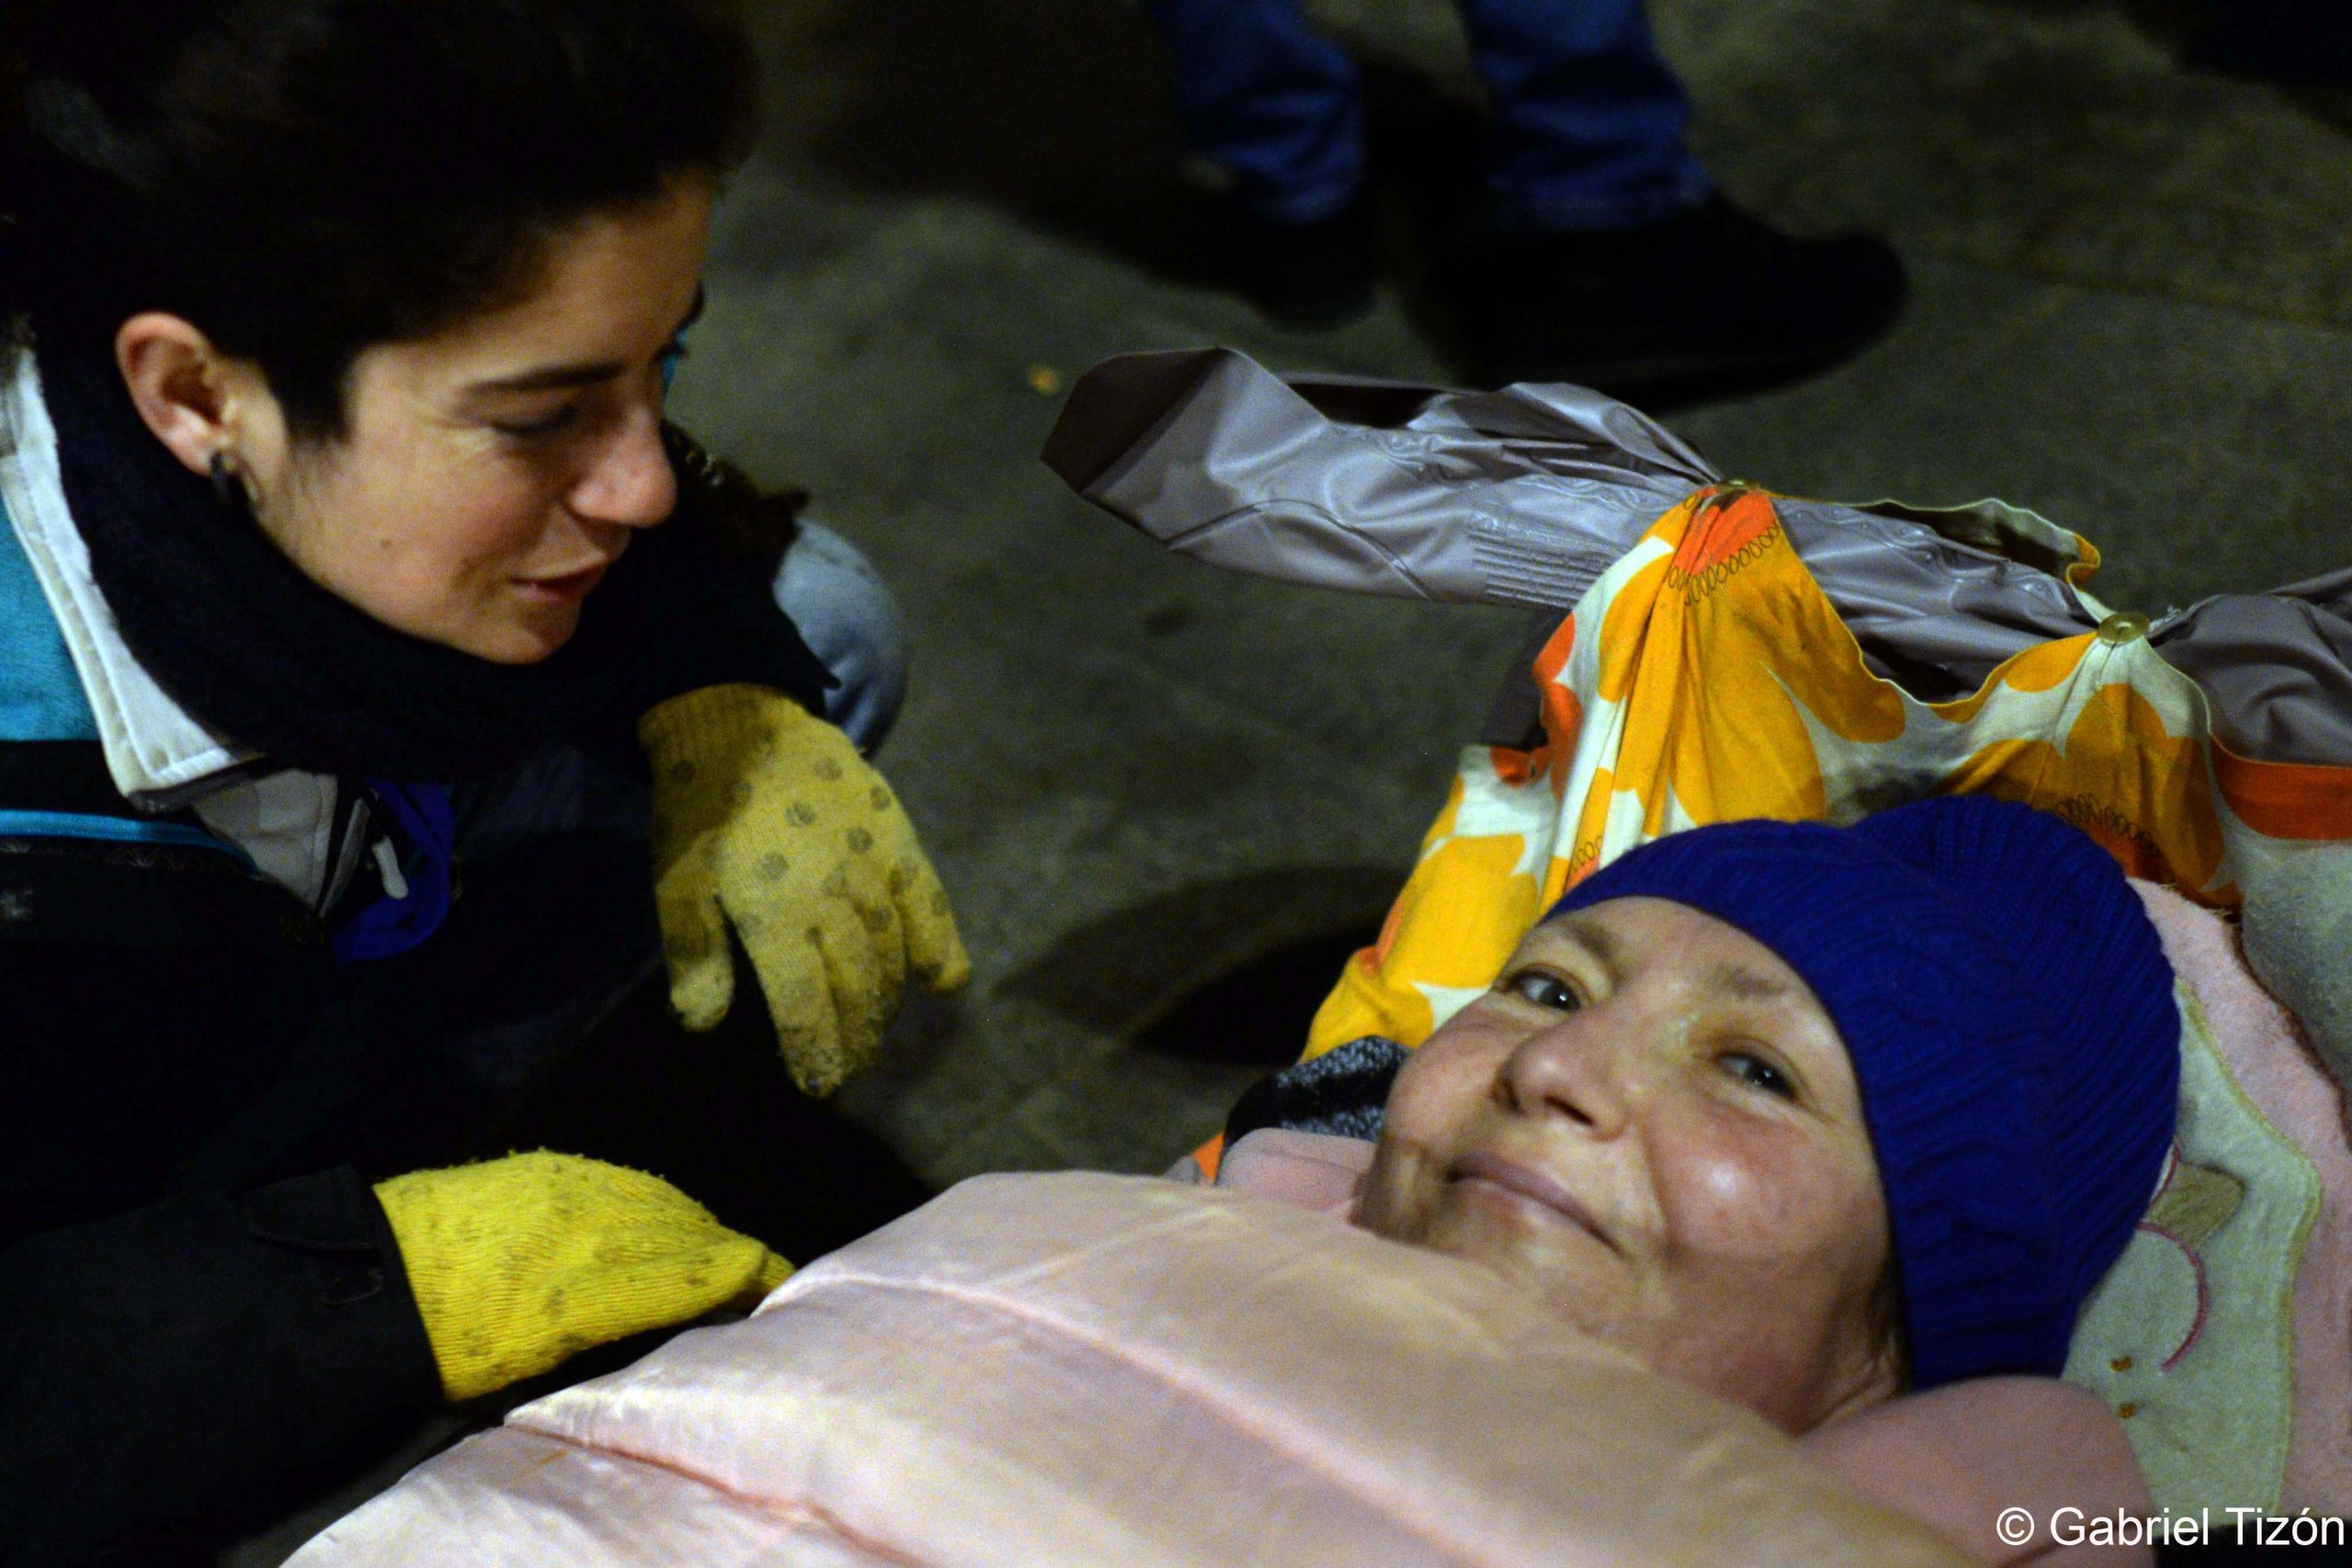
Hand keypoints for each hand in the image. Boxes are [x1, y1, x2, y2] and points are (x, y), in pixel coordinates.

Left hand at [374, 1151, 790, 1402]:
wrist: (374, 1278)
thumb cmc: (452, 1346)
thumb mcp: (542, 1359)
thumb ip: (620, 1326)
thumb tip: (675, 1314)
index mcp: (603, 1283)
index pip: (711, 1267)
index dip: (756, 1277)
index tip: (780, 1288)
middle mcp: (602, 1222)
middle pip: (696, 1229)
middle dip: (734, 1254)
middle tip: (758, 1278)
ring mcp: (576, 1183)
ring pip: (664, 1198)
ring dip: (698, 1226)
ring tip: (716, 1252)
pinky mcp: (551, 1164)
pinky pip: (627, 1181)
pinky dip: (657, 1204)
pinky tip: (661, 1220)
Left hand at [639, 683, 970, 1093]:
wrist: (744, 721)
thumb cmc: (702, 809)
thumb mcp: (678, 883)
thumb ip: (696, 955)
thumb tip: (704, 1025)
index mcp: (774, 913)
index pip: (806, 1004)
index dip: (815, 1051)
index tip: (817, 1085)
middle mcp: (832, 899)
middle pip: (856, 988)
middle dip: (855, 1038)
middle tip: (848, 1066)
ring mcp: (873, 870)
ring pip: (893, 955)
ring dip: (888, 1003)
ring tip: (876, 1030)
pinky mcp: (899, 841)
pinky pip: (930, 905)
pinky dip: (941, 947)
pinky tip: (944, 982)